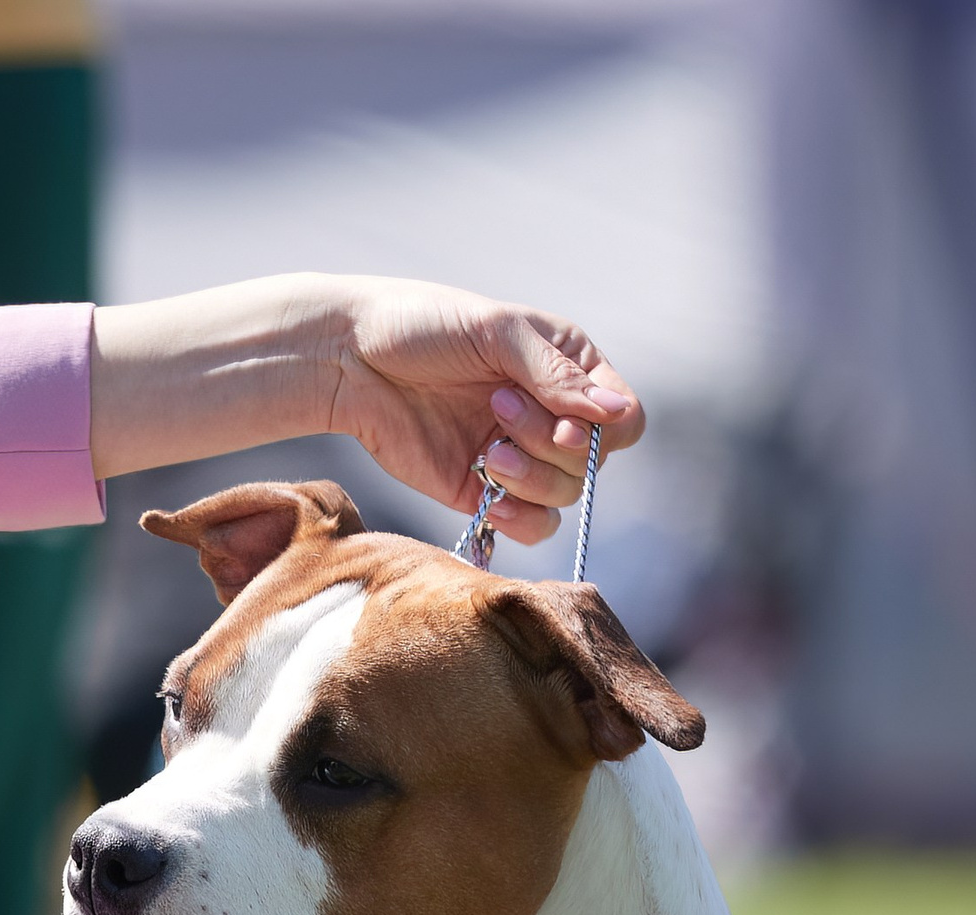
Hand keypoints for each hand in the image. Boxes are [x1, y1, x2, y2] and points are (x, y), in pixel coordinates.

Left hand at [320, 279, 640, 544]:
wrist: (351, 361)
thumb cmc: (423, 327)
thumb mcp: (496, 333)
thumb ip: (556, 375)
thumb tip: (615, 415)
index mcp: (566, 367)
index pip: (623, 418)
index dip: (602, 431)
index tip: (562, 420)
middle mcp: (550, 414)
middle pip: (592, 463)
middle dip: (548, 443)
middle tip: (496, 407)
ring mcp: (519, 455)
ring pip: (563, 497)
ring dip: (531, 480)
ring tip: (486, 450)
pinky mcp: (485, 492)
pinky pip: (530, 527)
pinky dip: (520, 520)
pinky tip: (491, 498)